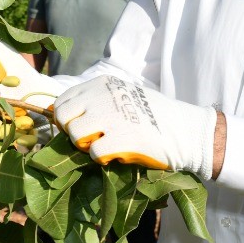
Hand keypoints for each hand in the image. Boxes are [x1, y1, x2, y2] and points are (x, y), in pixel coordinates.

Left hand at [53, 76, 216, 177]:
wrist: (185, 131)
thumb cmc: (152, 116)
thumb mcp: (121, 96)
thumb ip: (94, 101)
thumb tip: (59, 115)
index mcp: (101, 84)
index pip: (62, 100)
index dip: (67, 119)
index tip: (81, 128)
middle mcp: (102, 96)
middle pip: (63, 117)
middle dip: (73, 132)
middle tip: (92, 139)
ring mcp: (110, 117)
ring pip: (75, 135)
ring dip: (87, 145)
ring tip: (107, 145)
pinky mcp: (119, 138)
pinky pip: (94, 153)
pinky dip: (103, 158)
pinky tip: (119, 153)